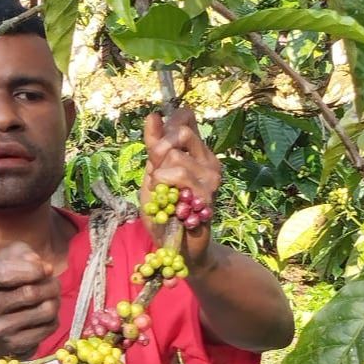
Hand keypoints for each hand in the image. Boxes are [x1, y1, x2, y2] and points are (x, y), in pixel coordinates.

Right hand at [0, 242, 60, 359]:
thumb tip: (42, 265)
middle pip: (30, 293)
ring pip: (45, 310)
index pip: (5, 273)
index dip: (32, 269)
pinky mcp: (15, 346)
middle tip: (54, 283)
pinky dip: (54, 318)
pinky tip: (45, 315)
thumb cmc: (1, 288)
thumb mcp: (4, 263)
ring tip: (51, 298)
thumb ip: (21, 254)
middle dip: (50, 284)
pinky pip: (49, 327)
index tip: (46, 268)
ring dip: (55, 301)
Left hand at [142, 106, 221, 271]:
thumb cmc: (165, 212)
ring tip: (165, 195)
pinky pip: (178, 176)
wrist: (177, 247)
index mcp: (197, 152)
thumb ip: (154, 147)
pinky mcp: (208, 193)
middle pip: (180, 132)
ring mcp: (211, 177)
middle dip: (159, 150)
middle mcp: (208, 160)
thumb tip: (153, 116)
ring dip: (160, 175)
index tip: (157, 145)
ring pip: (176, 155)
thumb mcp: (152, 175)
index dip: (167, 125)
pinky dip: (164, 186)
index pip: (185, 118)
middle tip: (156, 174)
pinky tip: (170, 202)